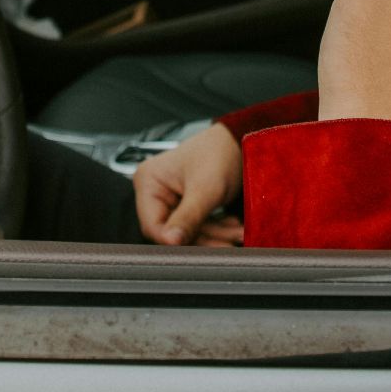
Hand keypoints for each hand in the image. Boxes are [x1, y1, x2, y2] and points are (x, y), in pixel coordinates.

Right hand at [134, 122, 244, 245]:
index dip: (173, 240)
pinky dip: (216, 229)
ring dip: (215, 235)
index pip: (152, 224)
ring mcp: (171, 199)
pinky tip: (233, 227)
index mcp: (149, 182)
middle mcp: (155, 191)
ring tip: (238, 234)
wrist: (241, 141)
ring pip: (189, 231)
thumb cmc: (220, 154)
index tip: (195, 251)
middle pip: (173, 230)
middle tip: (228, 244)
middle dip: (203, 238)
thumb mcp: (205, 188)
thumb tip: (172, 242)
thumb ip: (188, 217)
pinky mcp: (186, 204)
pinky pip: (198, 225)